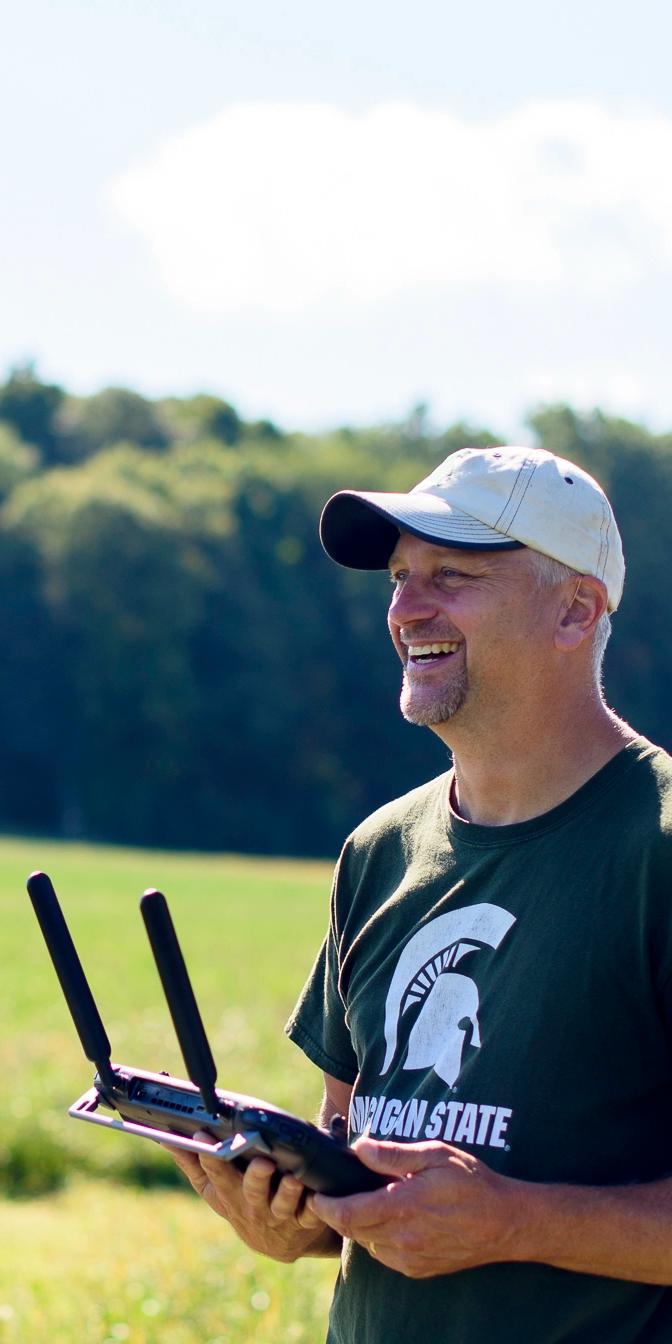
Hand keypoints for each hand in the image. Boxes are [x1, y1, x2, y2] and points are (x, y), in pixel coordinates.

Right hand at [164, 1131, 338, 1261]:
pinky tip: (317, 1193)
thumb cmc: (240, 1201)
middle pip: (252, 1191)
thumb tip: (165, 1138)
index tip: (205, 1135)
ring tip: (293, 1179)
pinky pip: (312, 1213)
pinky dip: (315, 1205)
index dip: (211, 1158)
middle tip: (263, 1162)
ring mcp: (279, 1215)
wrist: (278, 1241)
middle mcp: (253, 1206)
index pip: (216, 1175)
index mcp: (229, 1194)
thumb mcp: (213, 1189)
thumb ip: (191, 1163)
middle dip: (256, 1178)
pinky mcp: (306, 1219)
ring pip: (284, 1203)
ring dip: (288, 1192)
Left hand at [310, 1137, 524, 1277]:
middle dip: (338, 1213)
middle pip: (352, 1230)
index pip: (347, 1213)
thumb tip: (359, 1147)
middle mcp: (402, 1238)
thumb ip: (393, 1154)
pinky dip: (378, 1239)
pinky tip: (391, 1220)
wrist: (505, 1223)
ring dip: (360, 1226)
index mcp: (402, 1206)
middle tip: (333, 1194)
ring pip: (368, 1244)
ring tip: (365, 1202)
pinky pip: (385, 1256)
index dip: (324, 1207)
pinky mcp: (418, 1269)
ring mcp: (410, 1258)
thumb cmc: (472, 1182)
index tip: (314, 1195)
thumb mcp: (434, 1155)